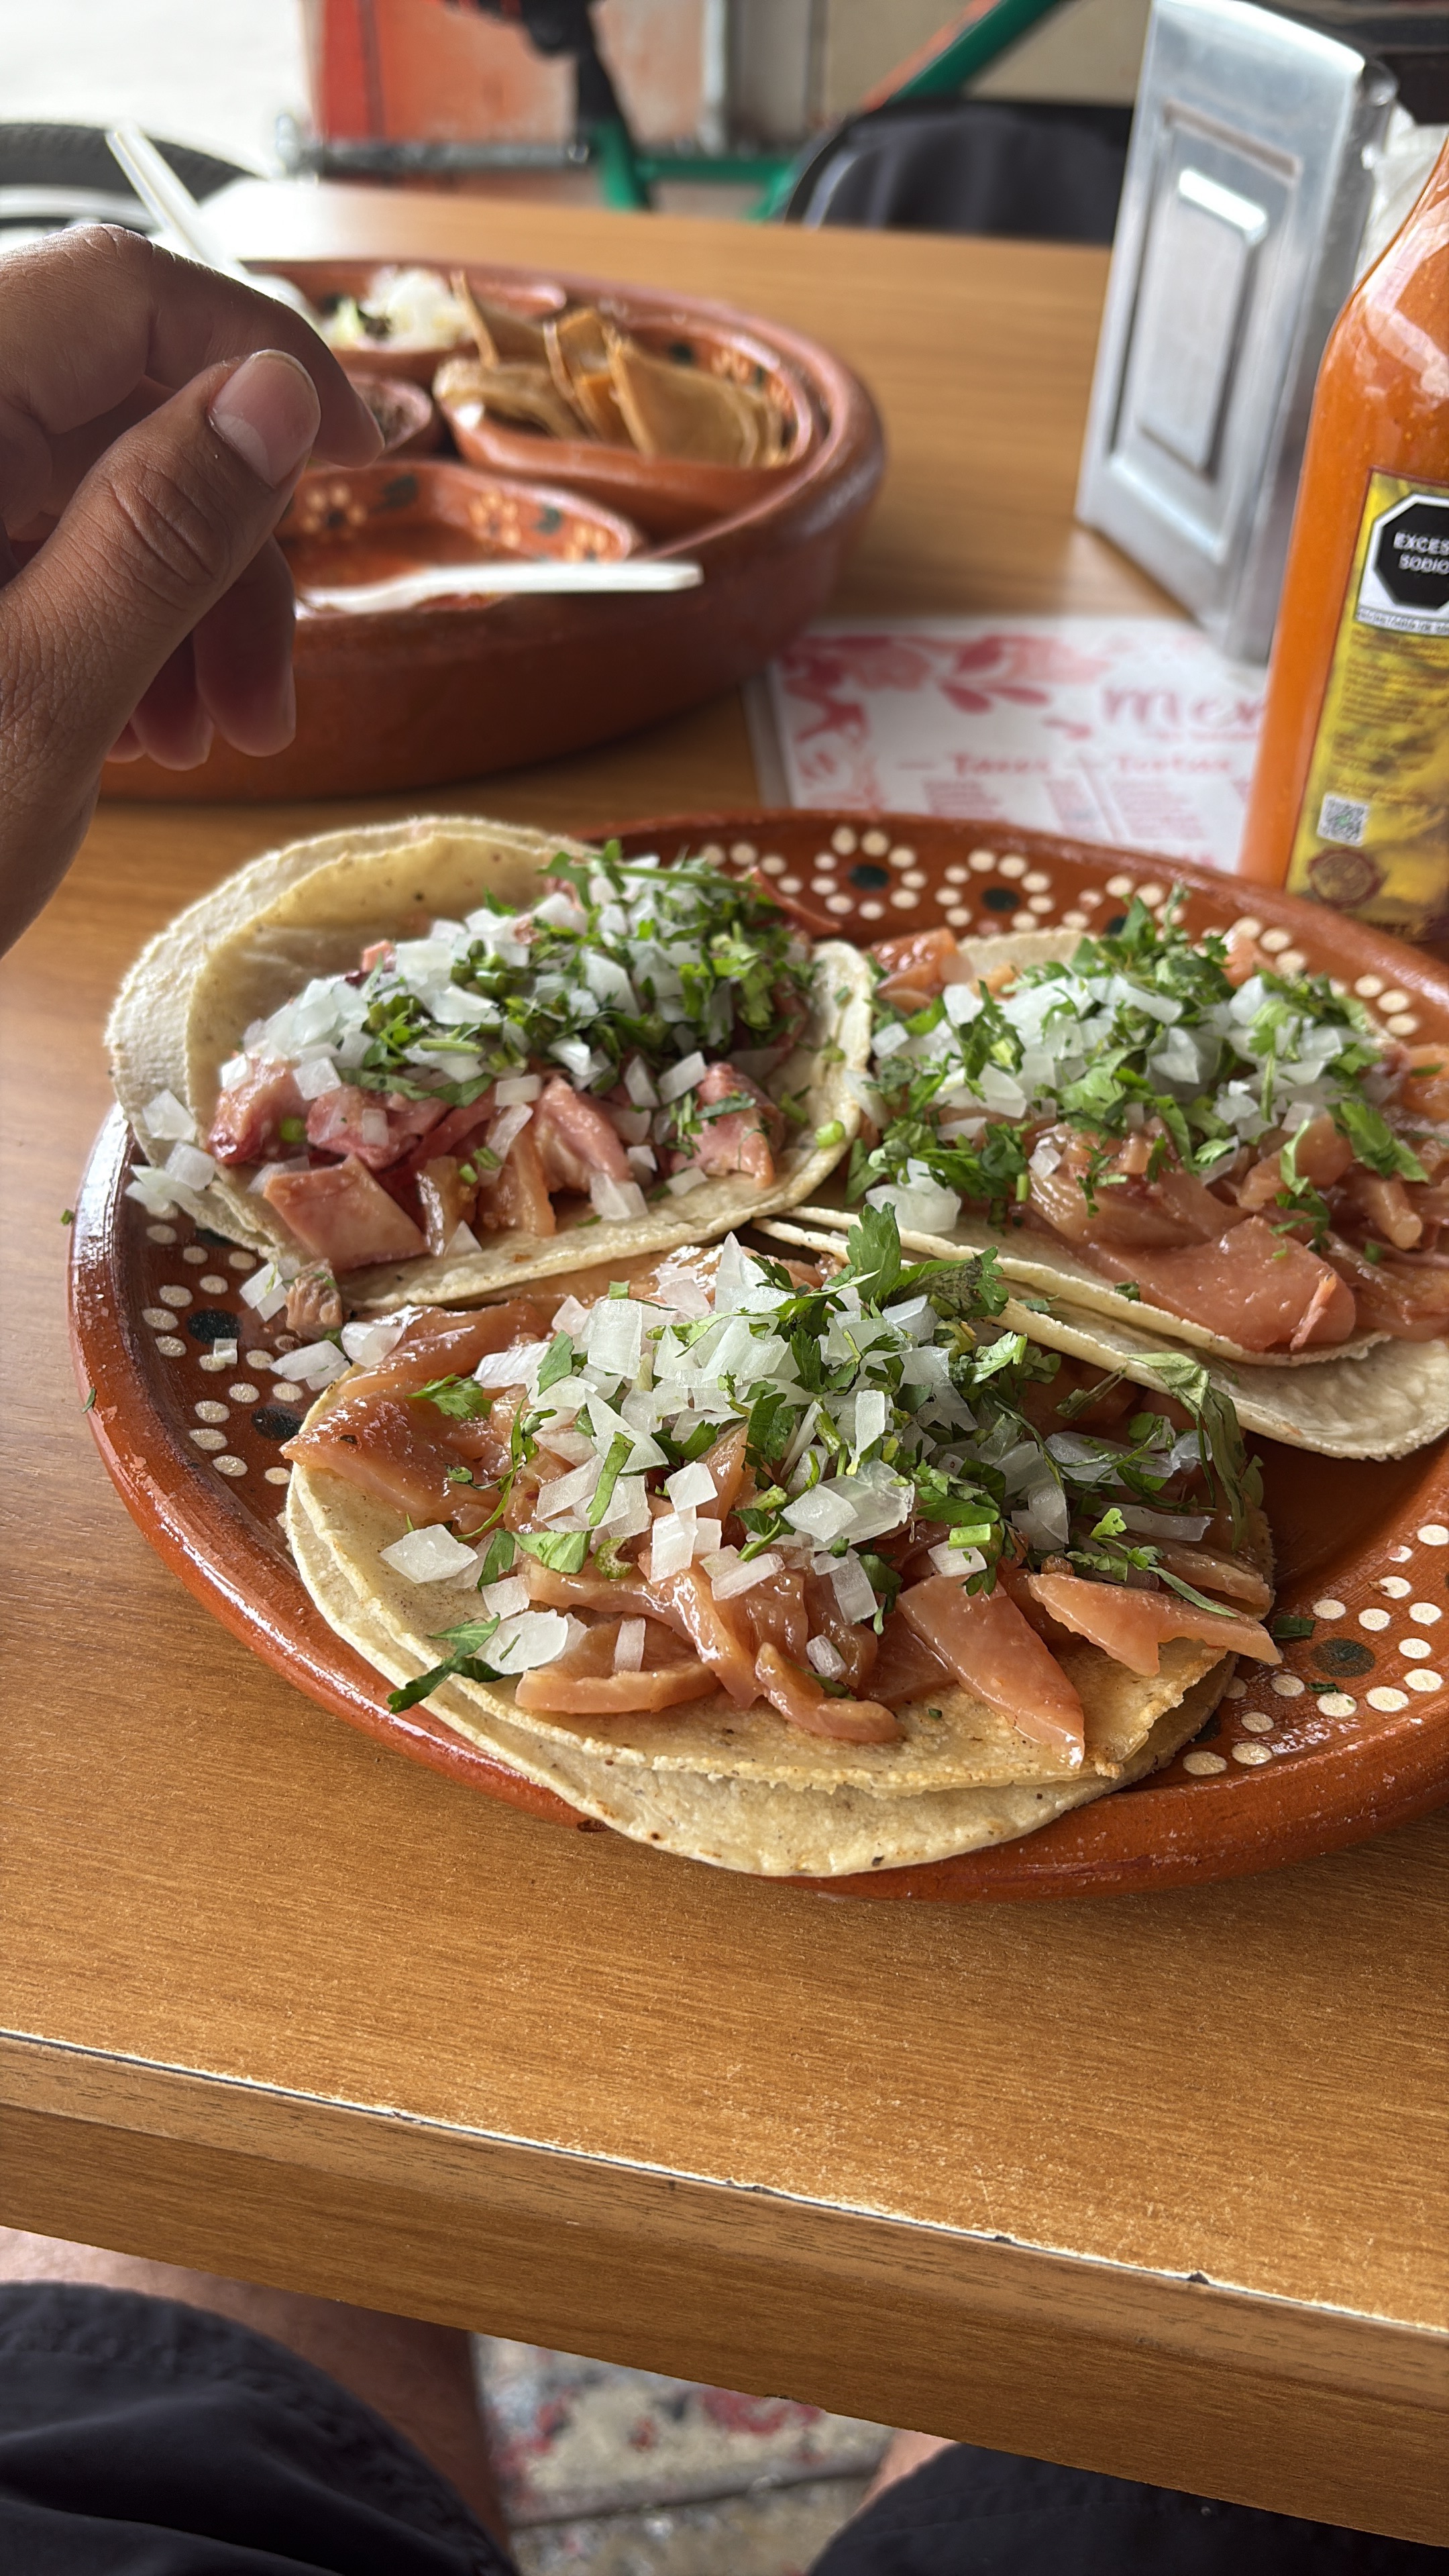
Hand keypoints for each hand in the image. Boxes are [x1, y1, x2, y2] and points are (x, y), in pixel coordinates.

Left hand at [0, 225, 380, 949]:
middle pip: (117, 406)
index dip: (257, 350)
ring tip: (210, 741)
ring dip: (186, 604)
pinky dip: (116, 628)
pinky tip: (139, 731)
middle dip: (227, 538)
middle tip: (271, 695)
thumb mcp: (41, 697)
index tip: (363, 450)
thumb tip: (272, 391)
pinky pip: (40, 554)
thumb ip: (159, 530)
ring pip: (93, 491)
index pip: (118, 293)